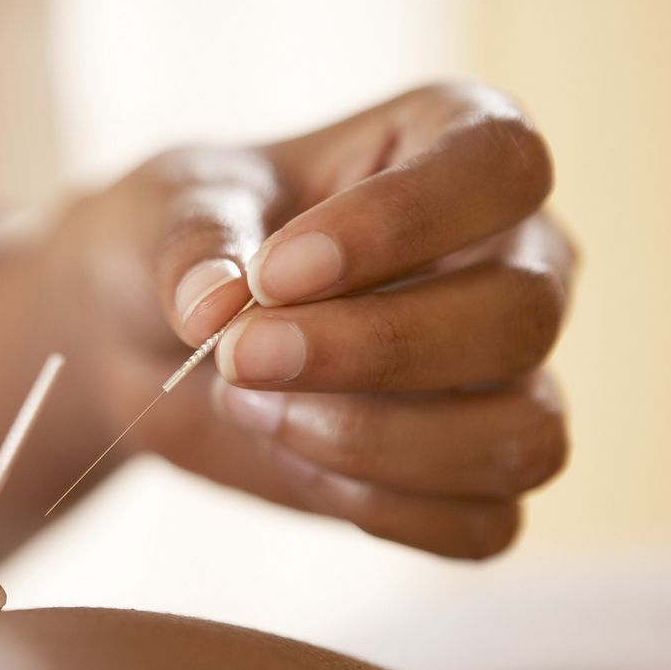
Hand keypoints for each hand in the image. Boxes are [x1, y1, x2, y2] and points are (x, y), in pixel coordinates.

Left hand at [55, 82, 572, 556]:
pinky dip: (381, 508)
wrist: (148, 334)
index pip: (499, 167)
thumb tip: (214, 306)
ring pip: (522, 434)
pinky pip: (484, 524)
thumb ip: (193, 242)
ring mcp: (507, 375)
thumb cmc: (184, 240)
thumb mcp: (164, 210)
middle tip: (239, 356)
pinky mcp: (473, 474)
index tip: (276, 271)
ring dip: (378, 441)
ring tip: (255, 409)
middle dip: (372, 350)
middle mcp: (512, 257)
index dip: (398, 223)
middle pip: (520, 315)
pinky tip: (292, 460)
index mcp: (458, 145)